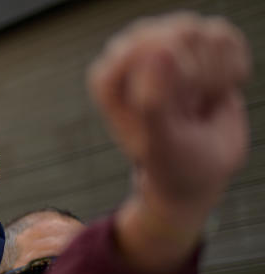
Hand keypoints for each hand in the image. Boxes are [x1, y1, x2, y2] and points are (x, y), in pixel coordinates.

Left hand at [89, 13, 250, 273]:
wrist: (198, 172)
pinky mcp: (198, 44)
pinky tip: (215, 92)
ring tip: (198, 104)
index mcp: (109, 78)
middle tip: (188, 110)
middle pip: (179, 33)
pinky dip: (231, 70)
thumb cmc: (170, 162)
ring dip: (215, 76)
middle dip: (196, 76)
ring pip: (207, 34)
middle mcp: (133, 56)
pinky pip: (226, 37)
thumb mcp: (160, 143)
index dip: (170, 75)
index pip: (142, 48)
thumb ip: (154, 103)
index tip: (175, 108)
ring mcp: (167, 46)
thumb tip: (162, 50)